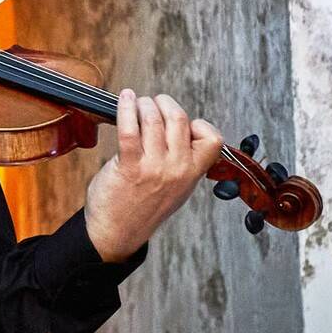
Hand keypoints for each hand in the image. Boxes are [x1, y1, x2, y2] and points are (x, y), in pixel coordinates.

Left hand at [83, 90, 223, 262]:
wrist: (119, 232)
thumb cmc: (144, 207)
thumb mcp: (177, 187)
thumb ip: (183, 161)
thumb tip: (176, 126)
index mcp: (192, 173)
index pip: (212, 138)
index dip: (198, 124)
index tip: (183, 124)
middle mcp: (177, 169)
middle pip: (179, 118)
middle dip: (164, 103)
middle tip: (153, 104)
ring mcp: (154, 167)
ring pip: (154, 119)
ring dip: (143, 104)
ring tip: (136, 104)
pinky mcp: (129, 166)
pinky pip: (129, 128)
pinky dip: (126, 108)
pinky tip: (124, 100)